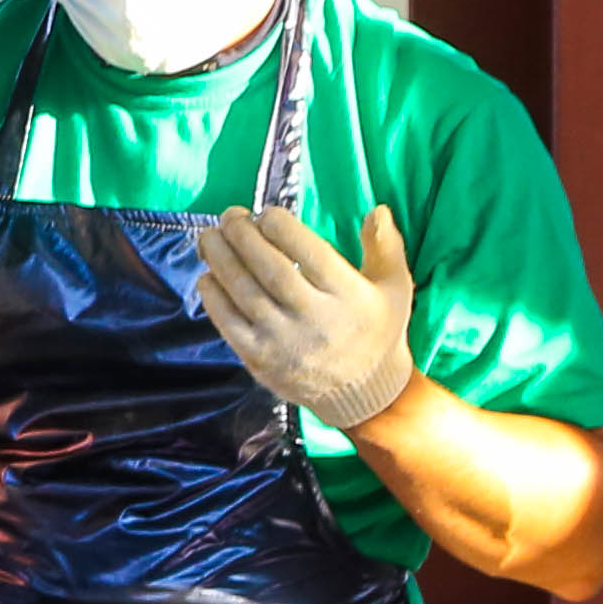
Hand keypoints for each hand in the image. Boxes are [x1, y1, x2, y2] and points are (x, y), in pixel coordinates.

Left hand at [198, 203, 418, 428]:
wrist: (365, 393)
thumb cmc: (378, 330)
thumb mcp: (395, 288)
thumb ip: (385, 247)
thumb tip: (377, 209)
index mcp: (349, 296)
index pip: (311, 254)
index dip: (282, 228)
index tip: (266, 212)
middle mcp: (315, 319)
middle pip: (271, 270)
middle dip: (244, 237)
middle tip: (230, 216)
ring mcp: (284, 341)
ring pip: (245, 294)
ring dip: (221, 261)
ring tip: (210, 237)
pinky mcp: (261, 360)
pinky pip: (230, 324)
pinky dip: (215, 298)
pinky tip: (208, 276)